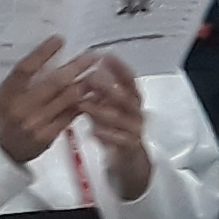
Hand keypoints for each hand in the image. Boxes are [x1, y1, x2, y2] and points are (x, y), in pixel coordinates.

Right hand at [0, 37, 91, 165]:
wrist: (7, 151)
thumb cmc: (9, 116)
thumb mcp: (8, 96)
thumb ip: (25, 80)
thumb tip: (53, 57)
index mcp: (6, 93)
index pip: (25, 69)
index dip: (42, 53)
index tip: (59, 40)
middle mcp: (19, 107)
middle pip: (53, 82)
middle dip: (76, 66)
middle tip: (92, 55)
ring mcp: (35, 122)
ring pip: (68, 97)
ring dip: (87, 83)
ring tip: (99, 72)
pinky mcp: (48, 134)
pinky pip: (73, 114)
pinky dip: (86, 101)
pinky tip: (97, 93)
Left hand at [75, 55, 151, 198]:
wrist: (131, 162)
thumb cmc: (116, 131)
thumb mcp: (108, 110)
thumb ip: (99, 95)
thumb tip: (82, 75)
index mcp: (132, 100)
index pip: (129, 80)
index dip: (119, 68)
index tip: (105, 56)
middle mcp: (136, 112)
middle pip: (127, 96)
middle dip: (109, 87)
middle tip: (91, 78)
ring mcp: (135, 130)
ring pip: (123, 118)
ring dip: (103, 110)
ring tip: (85, 104)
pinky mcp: (131, 148)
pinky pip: (121, 140)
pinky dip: (108, 134)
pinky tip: (94, 131)